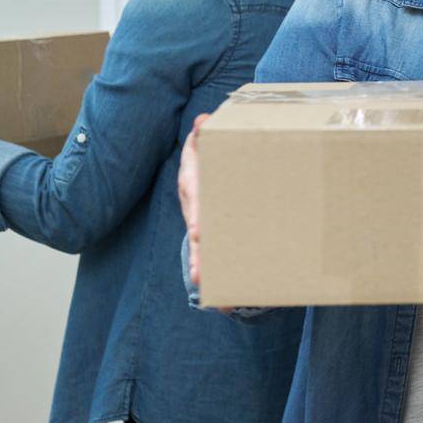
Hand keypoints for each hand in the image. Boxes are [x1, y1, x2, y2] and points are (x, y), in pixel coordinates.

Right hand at [177, 114, 206, 288]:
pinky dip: (219, 276)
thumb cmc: (215, 151)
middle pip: (197, 230)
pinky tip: (228, 302)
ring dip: (206, 270)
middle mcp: (195, 205)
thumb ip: (207, 133)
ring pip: (203, 249)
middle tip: (201, 274)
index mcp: (194, 181)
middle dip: (199, 253)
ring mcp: (204, 220)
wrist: (214, 162)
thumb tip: (205, 120)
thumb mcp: (209, 141)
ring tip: (215, 296)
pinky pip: (216, 255)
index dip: (197, 215)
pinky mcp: (216, 232)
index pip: (194, 197)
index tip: (200, 232)